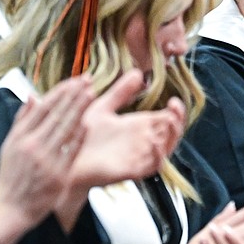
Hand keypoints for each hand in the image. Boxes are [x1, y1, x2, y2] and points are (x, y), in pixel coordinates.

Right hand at [0, 76, 93, 243]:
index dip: (60, 92)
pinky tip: (88, 122)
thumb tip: (32, 96)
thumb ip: (22, 120)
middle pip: (56, 115)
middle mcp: (33, 146)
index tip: (73, 80)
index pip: (43, 108)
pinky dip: (79, 136)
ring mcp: (46, 161)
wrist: (10, 209)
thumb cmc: (11, 176)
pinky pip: (71, 151)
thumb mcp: (9, 146)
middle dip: (74, 95)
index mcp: (20, 137)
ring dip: (79, 109)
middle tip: (88, 79)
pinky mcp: (58, 175)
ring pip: (65, 129)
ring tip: (91, 93)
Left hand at [68, 70, 185, 188]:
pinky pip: (151, 166)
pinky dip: (157, 156)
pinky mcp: (130, 170)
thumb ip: (121, 92)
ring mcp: (137, 156)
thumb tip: (138, 73)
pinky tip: (155, 142)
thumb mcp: (103, 107)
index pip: (166, 118)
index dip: (175, 111)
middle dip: (178, 120)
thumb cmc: (81, 134)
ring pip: (165, 150)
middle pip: (170, 133)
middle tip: (175, 107)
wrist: (65, 155)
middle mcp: (141, 141)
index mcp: (138, 126)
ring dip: (171, 136)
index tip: (174, 100)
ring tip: (170, 121)